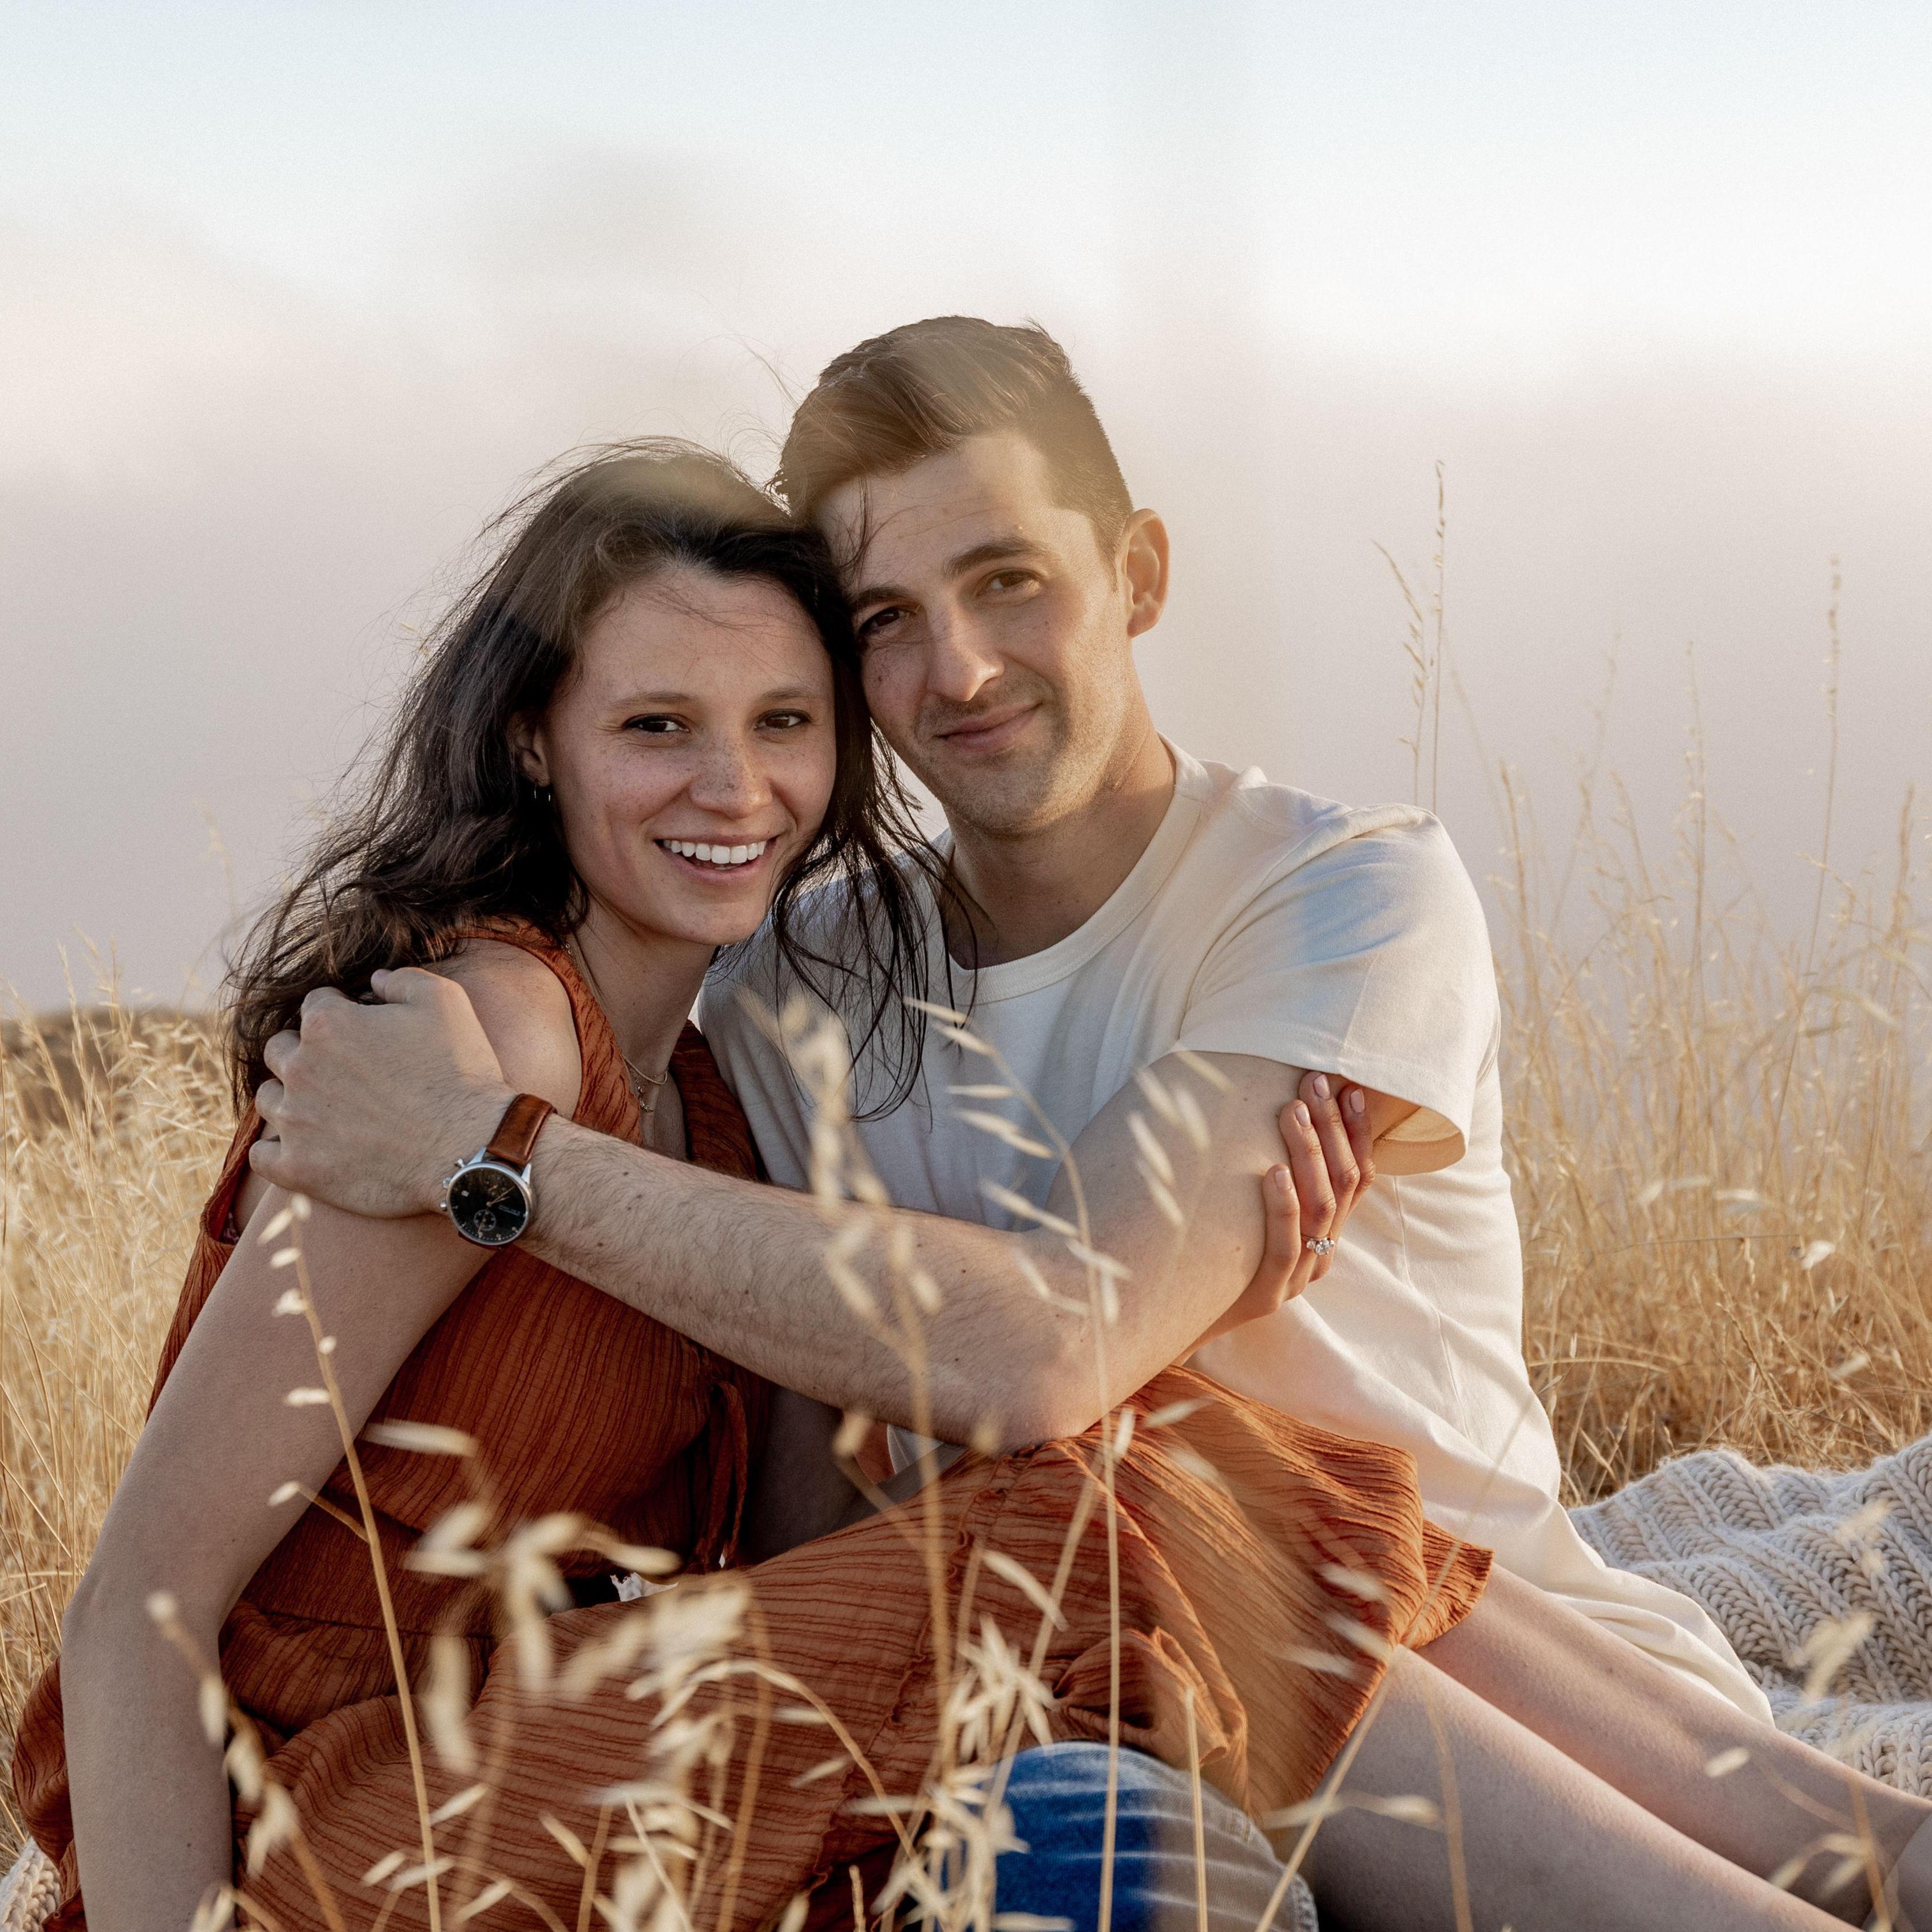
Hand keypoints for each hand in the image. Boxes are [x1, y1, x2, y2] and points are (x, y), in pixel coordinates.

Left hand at [251, 969, 515, 1217]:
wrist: (469, 1147)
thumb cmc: (460, 1071)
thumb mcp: (445, 1000)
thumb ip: (401, 979)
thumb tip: (374, 981)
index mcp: (328, 1024)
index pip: (316, 1005)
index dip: (343, 1013)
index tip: (366, 1032)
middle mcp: (300, 1068)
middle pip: (281, 1049)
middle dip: (307, 1053)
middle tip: (346, 1073)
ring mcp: (295, 1121)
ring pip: (268, 1099)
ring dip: (290, 1099)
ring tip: (328, 1111)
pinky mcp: (297, 1168)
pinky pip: (261, 1157)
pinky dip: (277, 1152)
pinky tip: (306, 1148)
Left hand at [1188, 1071, 1374, 1348]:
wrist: (1180, 1320)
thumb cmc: (1213, 1251)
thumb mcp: (1251, 1210)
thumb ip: (1271, 1172)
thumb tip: (1270, 1104)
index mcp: (1325, 1234)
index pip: (1358, 1177)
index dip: (1358, 1132)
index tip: (1348, 1087)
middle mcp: (1320, 1255)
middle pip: (1342, 1184)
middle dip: (1332, 1128)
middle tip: (1313, 1082)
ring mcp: (1297, 1278)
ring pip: (1320, 1209)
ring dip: (1308, 1153)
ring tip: (1291, 1110)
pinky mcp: (1266, 1295)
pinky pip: (1285, 1247)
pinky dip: (1284, 1205)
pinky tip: (1274, 1172)